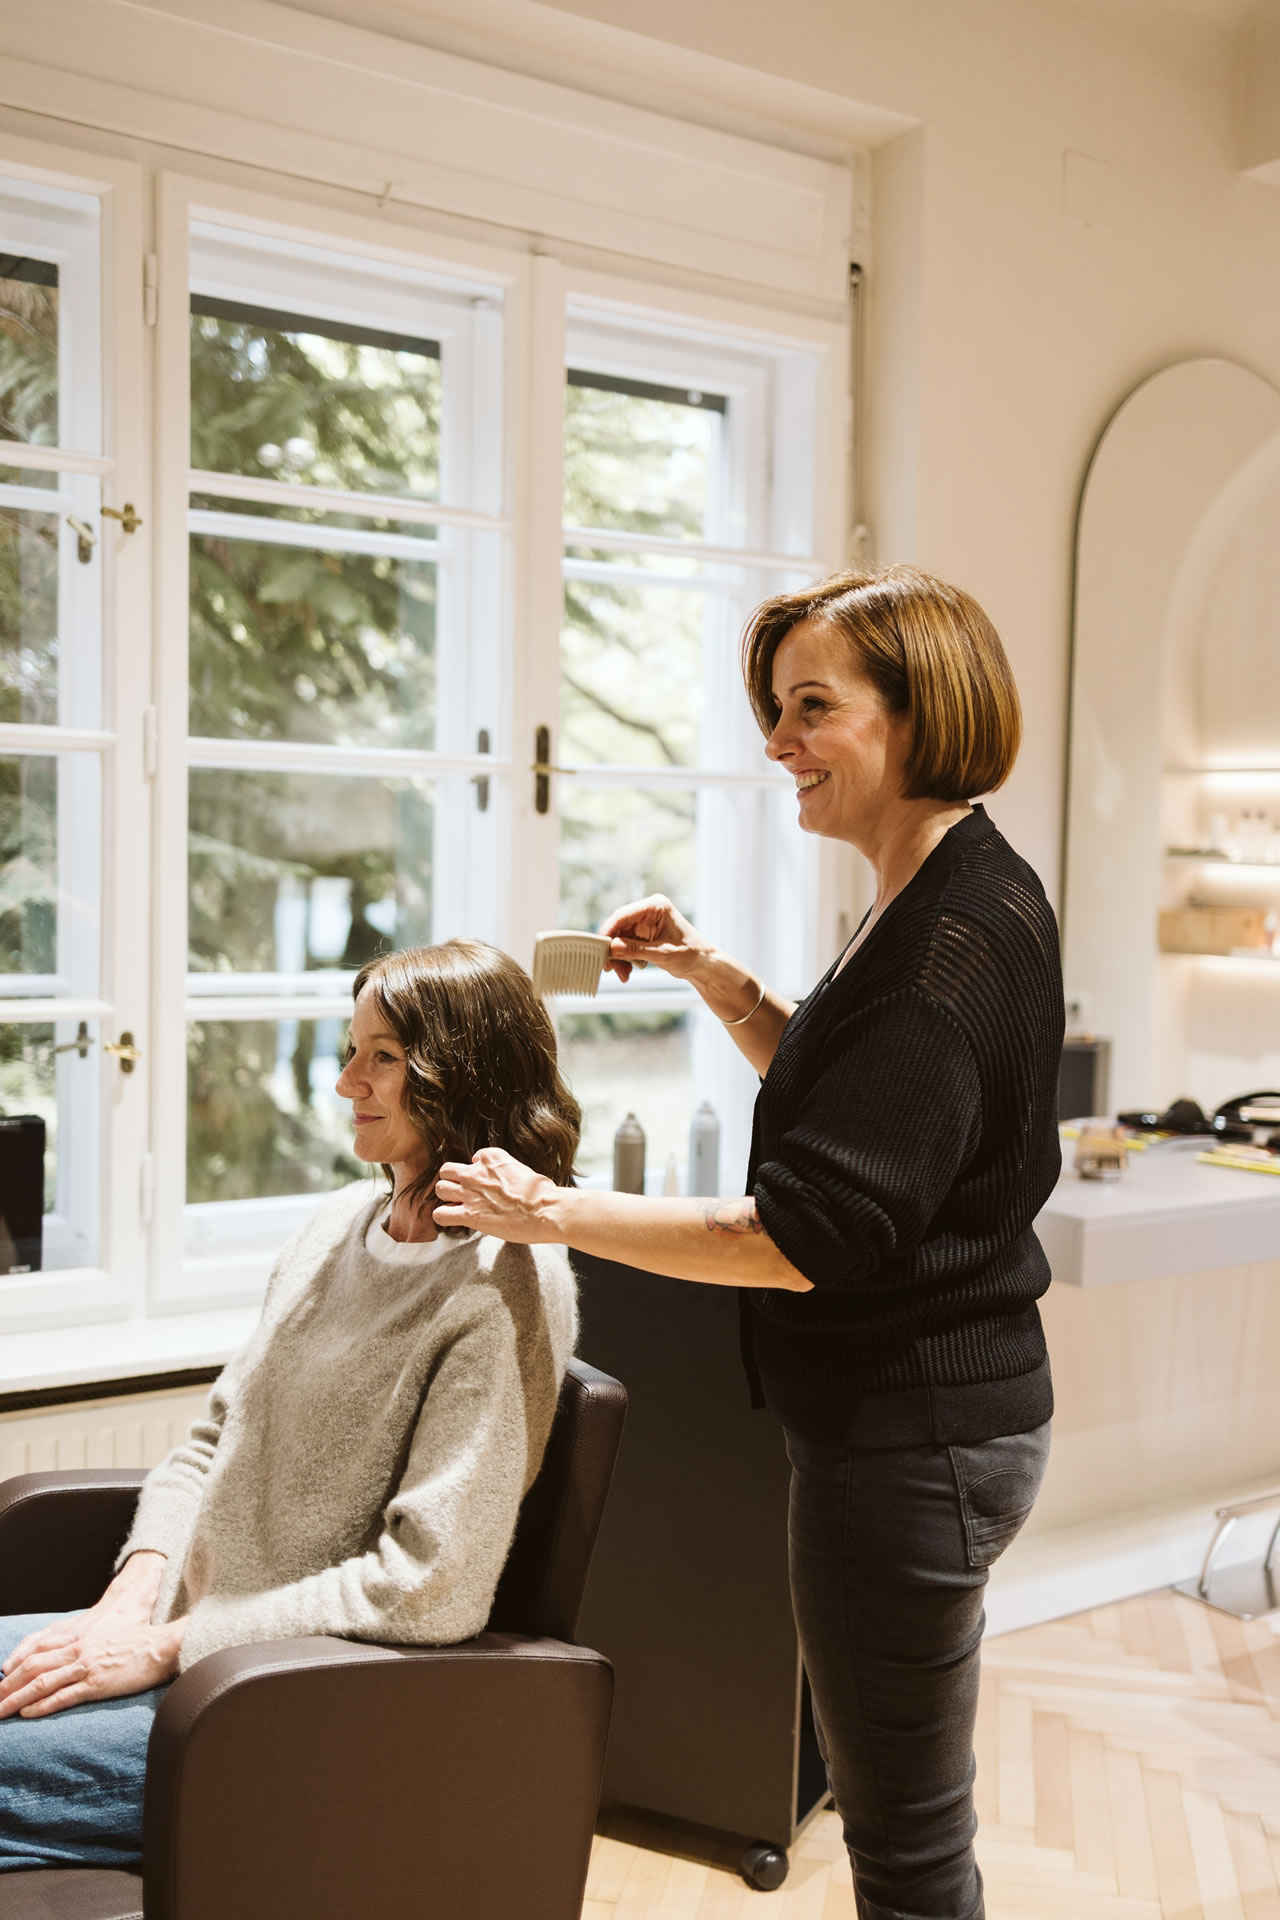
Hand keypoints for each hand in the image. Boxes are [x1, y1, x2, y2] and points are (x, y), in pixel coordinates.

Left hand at [0, 1607, 182, 1718]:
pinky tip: (26, 1713)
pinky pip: (64, 1696)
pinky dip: (42, 1705)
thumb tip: (63, 1663)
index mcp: (76, 1640)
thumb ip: (81, 1650)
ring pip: (40, 1683)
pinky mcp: (97, 1684)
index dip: (12, 1669)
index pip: (34, 1654)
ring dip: (14, 1698)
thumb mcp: (103, 1641)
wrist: (162, 1646)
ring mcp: (86, 1668)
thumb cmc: (136, 1644)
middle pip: (30, 1669)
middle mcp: (76, 1652)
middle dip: (5, 1687)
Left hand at [433, 1147, 561, 1242]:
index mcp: (491, 1156)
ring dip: (447, 1197)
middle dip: (453, 1180)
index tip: (488, 1182)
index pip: (474, 1158)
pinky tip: (455, 1220)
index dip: (479, 1172)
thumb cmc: (541, 1193)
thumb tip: (504, 1180)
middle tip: (464, 1193)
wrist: (545, 1211)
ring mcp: (470, 1193)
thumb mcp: (522, 1168)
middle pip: (447, 1170)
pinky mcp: (469, 1215)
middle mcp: (476, 1172)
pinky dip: (444, 1217)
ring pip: (440, 1188)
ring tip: (458, 1206)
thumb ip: (506, 1170)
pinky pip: (440, 1214)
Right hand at [599, 894, 710, 982]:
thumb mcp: (662, 953)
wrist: (702, 965)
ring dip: (618, 957)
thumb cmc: (691, 954)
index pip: (624, 915)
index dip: (609, 930)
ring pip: (620, 938)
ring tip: (622, 974)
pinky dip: (624, 959)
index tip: (599, 946)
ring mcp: (644, 923)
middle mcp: (648, 911)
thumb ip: (636, 949)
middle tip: (609, 967)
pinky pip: (625, 945)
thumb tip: (613, 947)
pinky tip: (627, 972)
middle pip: (619, 927)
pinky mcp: (643, 935)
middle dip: (613, 949)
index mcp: (656, 906)